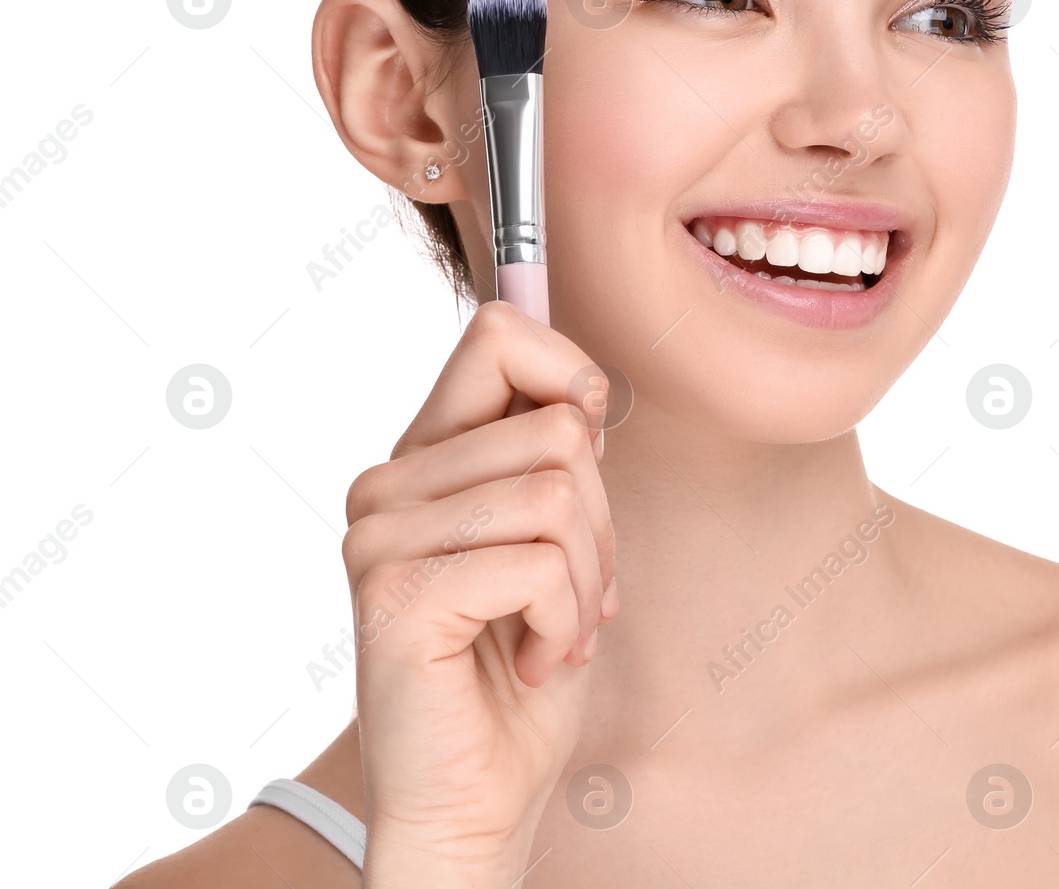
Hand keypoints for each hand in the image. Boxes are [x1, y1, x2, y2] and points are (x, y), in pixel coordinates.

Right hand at [341, 300, 617, 884]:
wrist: (476, 797)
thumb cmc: (519, 667)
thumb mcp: (554, 541)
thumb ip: (553, 463)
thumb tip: (586, 392)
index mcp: (424, 457)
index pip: (497, 333)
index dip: (570, 374)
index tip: (590, 446)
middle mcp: (389, 485)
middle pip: (559, 428)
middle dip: (603, 521)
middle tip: (579, 594)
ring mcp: (382, 536)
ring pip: (560, 494)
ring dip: (590, 580)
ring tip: (557, 632)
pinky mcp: (396, 592)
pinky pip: (540, 563)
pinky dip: (566, 621)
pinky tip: (532, 661)